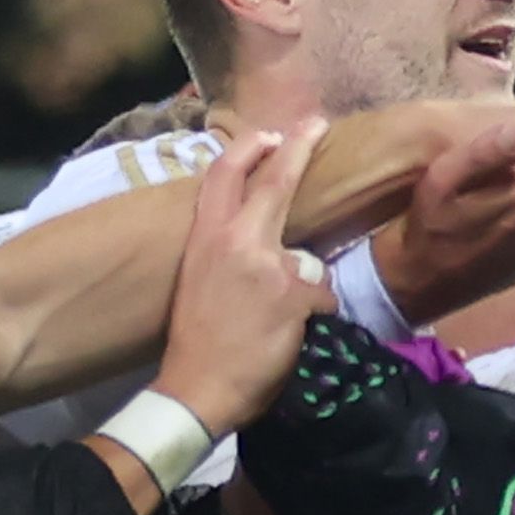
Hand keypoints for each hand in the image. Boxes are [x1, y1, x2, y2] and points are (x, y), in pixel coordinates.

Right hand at [146, 120, 328, 431]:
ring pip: (307, 261)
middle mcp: (235, 241)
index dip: (247, 148)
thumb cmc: (193, 343)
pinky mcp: (293, 295)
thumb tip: (270, 247)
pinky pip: (320, 298)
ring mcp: (267, 265)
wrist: (195, 390)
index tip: (268, 133)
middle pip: (275, 183)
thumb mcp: (200, 282)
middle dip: (298, 147)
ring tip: (274, 326)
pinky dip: (313, 319)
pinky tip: (289, 340)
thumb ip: (230, 254)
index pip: (222, 176)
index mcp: (203, 239)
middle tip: (315, 125)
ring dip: (301, 291)